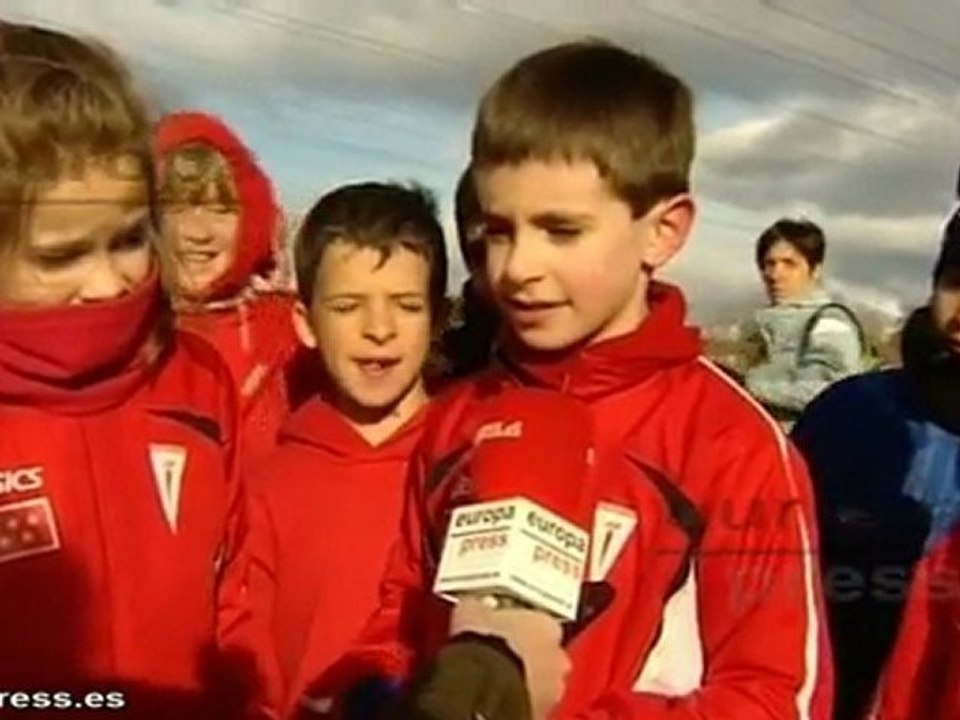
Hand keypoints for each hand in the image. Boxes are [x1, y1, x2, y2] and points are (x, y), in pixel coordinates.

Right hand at [449, 597, 570, 719]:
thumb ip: (479, 606)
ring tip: (497, 674)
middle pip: (544, 650)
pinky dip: (519, 697)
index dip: (517, 621)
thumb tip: (472, 606)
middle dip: (525, 651)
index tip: (502, 623)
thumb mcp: (472, 610)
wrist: (483, 686)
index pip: (538, 618)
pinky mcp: (542, 711)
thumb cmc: (485, 645)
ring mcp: (552, 686)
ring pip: (541, 678)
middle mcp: (556, 655)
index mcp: (546, 624)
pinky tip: (497, 693)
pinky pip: (530, 700)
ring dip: (525, 676)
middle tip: (500, 649)